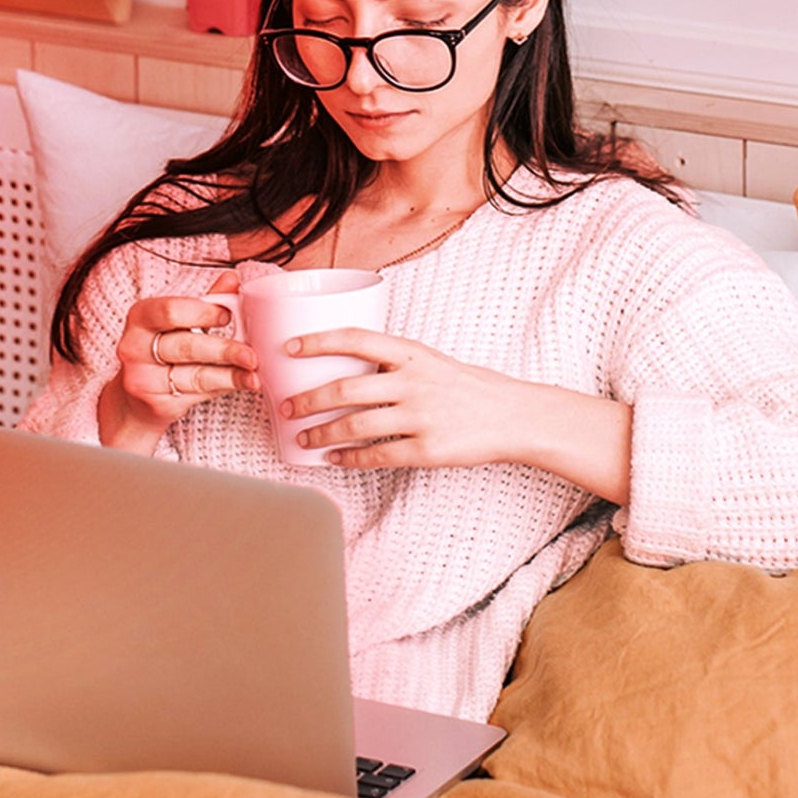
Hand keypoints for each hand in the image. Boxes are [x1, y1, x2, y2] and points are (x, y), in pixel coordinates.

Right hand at [98, 271, 259, 451]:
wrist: (135, 397)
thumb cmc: (160, 350)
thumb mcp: (177, 322)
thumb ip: (205, 302)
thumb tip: (233, 279)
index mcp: (141, 317)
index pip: (170, 311)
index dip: (203, 313)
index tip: (229, 315)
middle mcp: (135, 348)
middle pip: (186, 346)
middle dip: (224, 350)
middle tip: (251, 353)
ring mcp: (143, 379)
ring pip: (195, 375)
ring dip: (231, 374)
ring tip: (254, 373)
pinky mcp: (156, 404)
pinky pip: (198, 394)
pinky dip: (224, 387)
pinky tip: (243, 383)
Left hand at [277, 328, 631, 500]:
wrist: (513, 417)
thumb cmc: (468, 388)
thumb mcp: (431, 362)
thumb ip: (393, 364)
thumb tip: (344, 369)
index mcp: (412, 353)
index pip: (355, 338)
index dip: (317, 341)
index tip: (288, 348)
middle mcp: (413, 382)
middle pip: (345, 389)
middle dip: (307, 400)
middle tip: (284, 406)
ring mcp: (421, 417)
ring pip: (354, 426)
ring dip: (321, 433)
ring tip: (301, 437)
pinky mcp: (427, 450)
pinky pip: (377, 456)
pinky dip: (349, 458)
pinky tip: (333, 459)